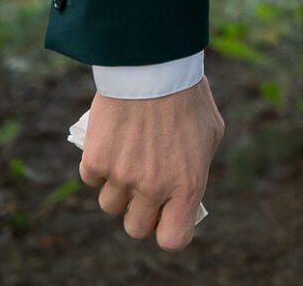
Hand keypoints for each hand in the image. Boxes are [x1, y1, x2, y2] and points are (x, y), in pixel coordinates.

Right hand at [77, 79, 222, 250]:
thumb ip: (196, 167)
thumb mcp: (210, 133)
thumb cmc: (188, 96)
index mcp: (188, 183)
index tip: (167, 219)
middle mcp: (154, 187)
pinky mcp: (96, 161)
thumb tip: (185, 192)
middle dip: (140, 212)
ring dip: (118, 189)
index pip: (173, 238)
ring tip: (129, 158)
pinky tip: (112, 143)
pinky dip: (99, 166)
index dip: (168, 231)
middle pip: (136, 227)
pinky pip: (92, 179)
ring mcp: (122, 176)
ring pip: (110, 205)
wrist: (154, 65)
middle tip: (145, 188)